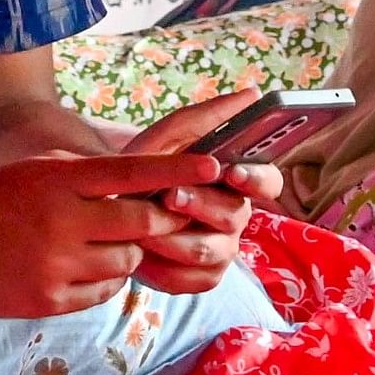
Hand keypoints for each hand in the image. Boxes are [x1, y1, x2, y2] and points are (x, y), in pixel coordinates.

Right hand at [0, 153, 221, 315]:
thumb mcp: (38, 172)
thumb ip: (88, 177)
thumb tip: (148, 185)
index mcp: (62, 181)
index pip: (135, 172)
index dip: (179, 171)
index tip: (216, 166)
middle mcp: (62, 221)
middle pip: (144, 223)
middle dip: (158, 222)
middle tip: (158, 219)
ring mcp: (56, 264)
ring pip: (126, 262)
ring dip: (125, 253)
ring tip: (94, 244)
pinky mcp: (48, 300)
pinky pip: (102, 294)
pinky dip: (101, 282)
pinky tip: (72, 270)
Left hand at [119, 96, 284, 275]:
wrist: (105, 208)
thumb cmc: (145, 169)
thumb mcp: (167, 139)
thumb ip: (206, 117)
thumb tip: (254, 94)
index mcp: (237, 181)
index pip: (268, 182)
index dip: (256, 179)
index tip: (232, 172)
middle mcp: (235, 216)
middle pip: (235, 216)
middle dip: (202, 205)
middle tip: (171, 197)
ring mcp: (222, 250)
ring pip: (212, 250)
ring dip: (177, 239)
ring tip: (145, 230)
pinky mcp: (202, 278)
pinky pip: (193, 280)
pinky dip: (165, 268)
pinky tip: (142, 256)